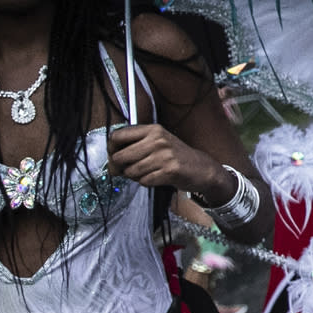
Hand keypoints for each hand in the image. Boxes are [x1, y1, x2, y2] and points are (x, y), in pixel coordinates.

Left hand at [107, 123, 230, 201]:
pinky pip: (144, 181)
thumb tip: (110, 159)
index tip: (114, 155)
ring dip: (134, 176)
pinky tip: (155, 177)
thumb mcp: (157, 141)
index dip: (111, 149)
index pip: (117, 136)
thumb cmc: (175, 155)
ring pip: (130, 171)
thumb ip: (135, 144)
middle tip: (125, 170)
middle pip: (119, 156)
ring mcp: (164, 155)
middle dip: (119, 167)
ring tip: (145, 173)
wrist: (201, 168)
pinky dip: (146, 182)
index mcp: (153, 129)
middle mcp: (158, 140)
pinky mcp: (169, 171)